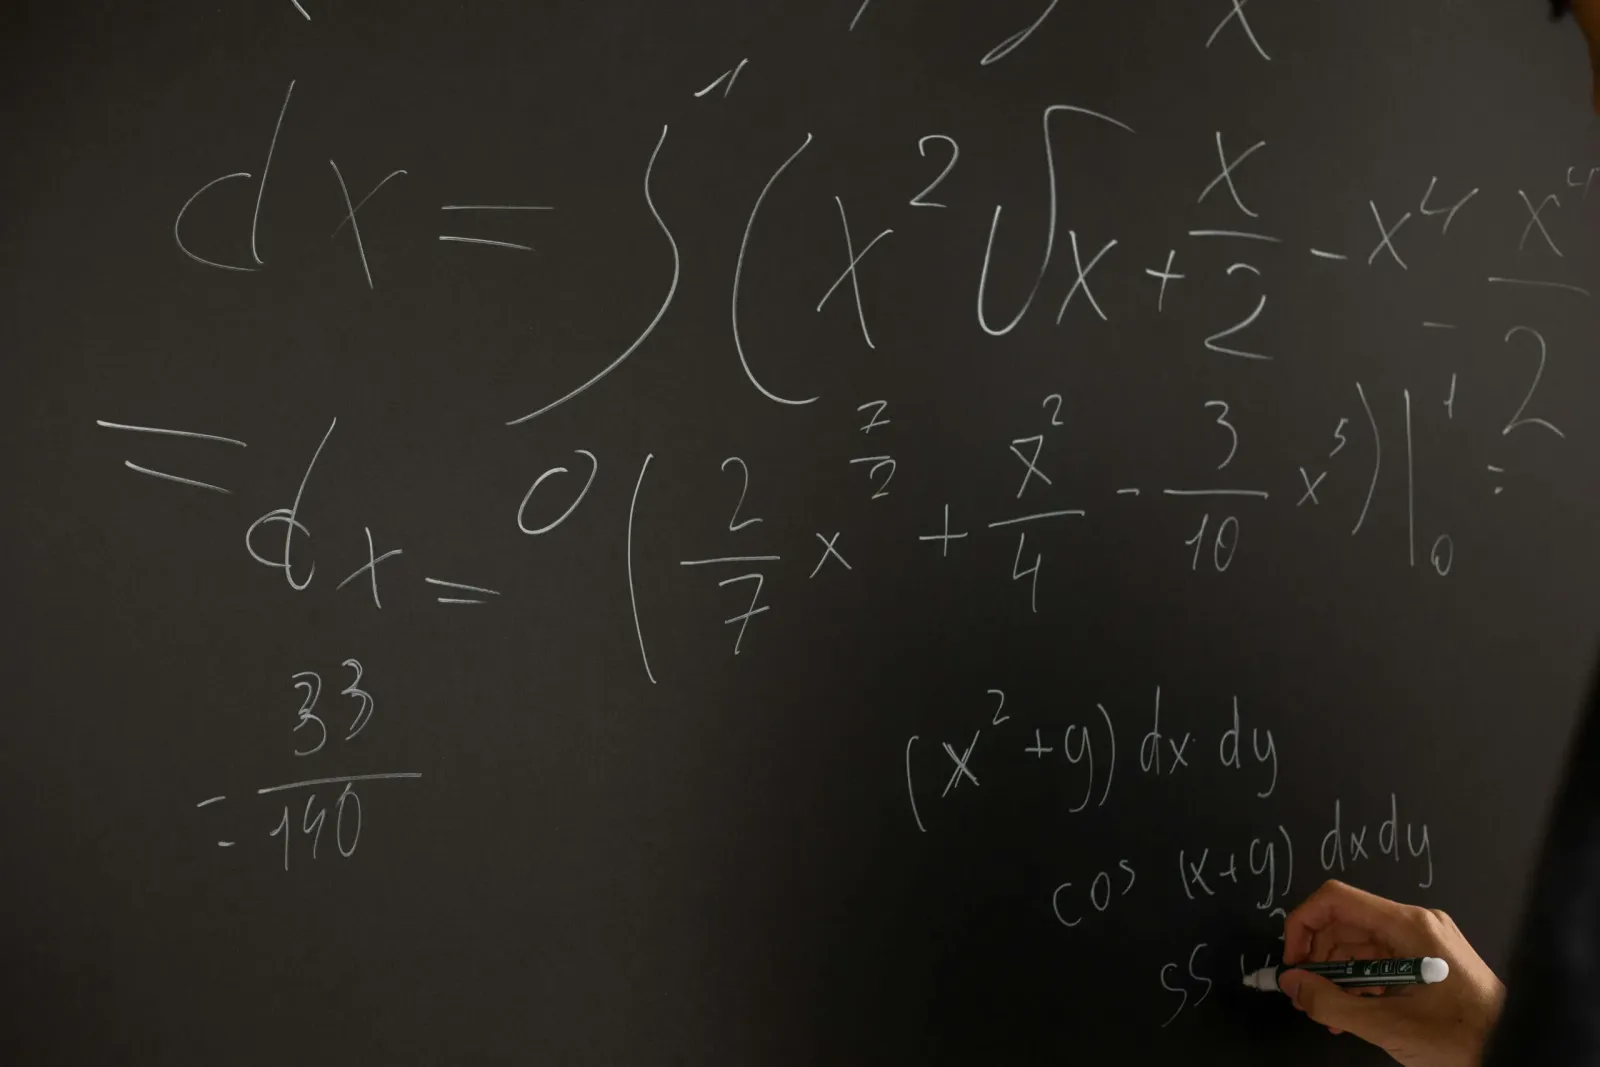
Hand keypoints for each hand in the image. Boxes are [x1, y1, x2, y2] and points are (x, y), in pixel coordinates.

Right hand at [1278, 880, 1504, 1066]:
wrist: (1517, 1053)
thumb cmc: (1462, 1038)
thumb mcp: (1388, 1024)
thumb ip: (1330, 1003)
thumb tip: (1291, 983)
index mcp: (1409, 925)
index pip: (1337, 899)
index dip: (1303, 923)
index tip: (1292, 961)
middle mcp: (1416, 923)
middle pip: (1346, 923)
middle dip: (1317, 958)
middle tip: (1303, 995)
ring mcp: (1424, 941)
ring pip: (1360, 945)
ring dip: (1336, 976)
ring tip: (1325, 1012)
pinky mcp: (1429, 961)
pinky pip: (1381, 961)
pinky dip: (1359, 983)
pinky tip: (1351, 1013)